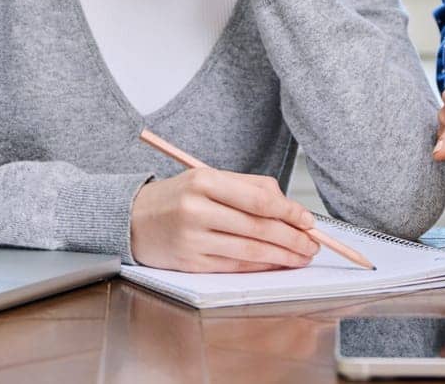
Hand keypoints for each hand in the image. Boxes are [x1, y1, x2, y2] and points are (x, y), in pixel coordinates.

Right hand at [129, 167, 320, 272]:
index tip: (309, 221)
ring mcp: (193, 239)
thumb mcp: (207, 177)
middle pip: (257, 228)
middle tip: (313, 244)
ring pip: (249, 251)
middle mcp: (196, 210)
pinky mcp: (191, 263)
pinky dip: (260, 266)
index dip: (289, 212)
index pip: (258, 199)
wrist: (131, 219)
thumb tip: (289, 207)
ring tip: (301, 256)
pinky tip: (275, 264)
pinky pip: (235, 266)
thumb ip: (249, 187)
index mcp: (203, 181)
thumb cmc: (177, 196)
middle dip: (292, 238)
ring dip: (282, 256)